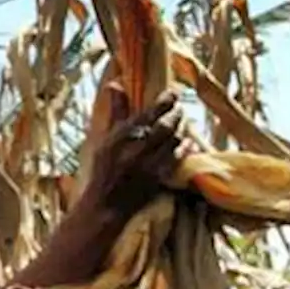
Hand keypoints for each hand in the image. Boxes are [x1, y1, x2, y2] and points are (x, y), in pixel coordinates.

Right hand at [80, 88, 194, 218]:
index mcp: (121, 137)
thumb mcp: (105, 139)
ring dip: (181, 128)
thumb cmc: (103, 170)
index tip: (171, 93)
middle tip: (179, 107)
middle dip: (175, 114)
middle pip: (165, 126)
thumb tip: (115, 84)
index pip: (147, 114)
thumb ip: (116, 113)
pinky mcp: (159, 179)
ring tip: (183, 121)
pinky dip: (184, 148)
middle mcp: (137, 150)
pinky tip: (187, 141)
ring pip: (173, 141)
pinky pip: (177, 158)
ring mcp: (150, 165)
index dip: (163, 102)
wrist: (106, 204)